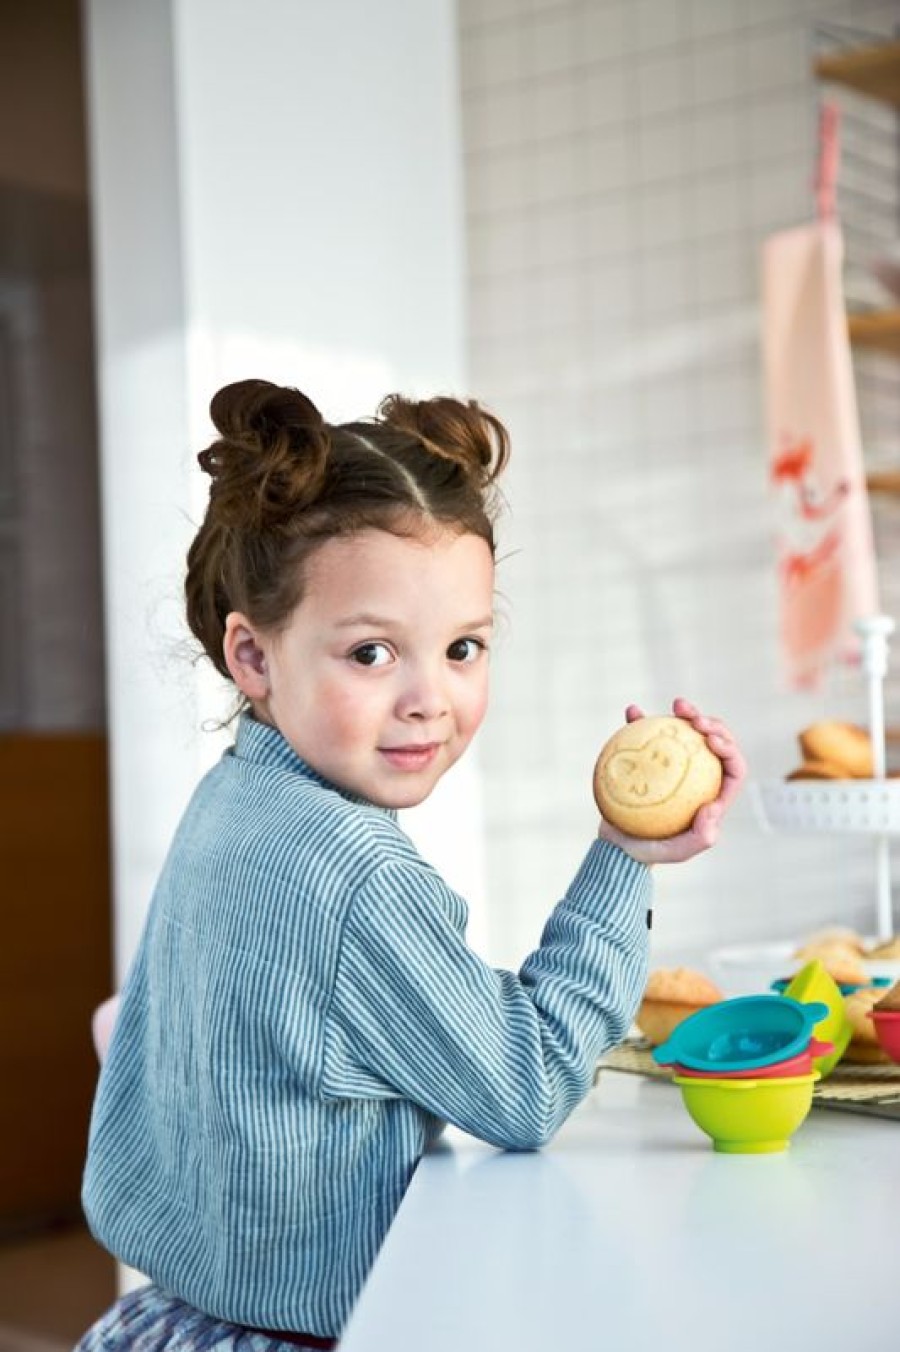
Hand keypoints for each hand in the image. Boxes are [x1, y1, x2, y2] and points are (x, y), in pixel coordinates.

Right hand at [597, 696, 746, 864]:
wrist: (620, 846)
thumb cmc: (652, 851)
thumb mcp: (677, 852)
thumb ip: (700, 838)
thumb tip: (714, 807)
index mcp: (714, 793)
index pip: (733, 767)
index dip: (729, 747)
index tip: (709, 739)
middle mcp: (699, 776)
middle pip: (714, 743)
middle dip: (712, 723)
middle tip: (694, 718)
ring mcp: (674, 765)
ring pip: (688, 733)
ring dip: (686, 714)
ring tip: (676, 705)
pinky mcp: (649, 758)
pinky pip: (648, 734)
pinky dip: (641, 719)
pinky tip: (632, 711)